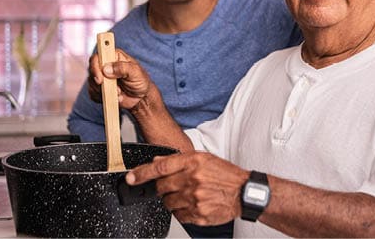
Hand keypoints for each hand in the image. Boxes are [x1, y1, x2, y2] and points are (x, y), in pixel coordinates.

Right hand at [86, 49, 153, 110]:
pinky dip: (102, 98)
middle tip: (114, 89)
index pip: (97, 57)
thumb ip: (122, 68)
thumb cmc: (140, 81)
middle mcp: (105, 66)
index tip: (100, 80)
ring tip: (120, 94)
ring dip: (104, 91)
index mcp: (113, 56)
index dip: (95, 67)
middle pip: (91, 71)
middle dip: (100, 83)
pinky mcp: (100, 89)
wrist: (141, 97)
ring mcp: (101, 77)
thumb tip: (106, 69)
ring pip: (92, 83)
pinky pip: (93, 94)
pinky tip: (115, 98)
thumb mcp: (135, 72)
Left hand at [125, 152, 248, 225]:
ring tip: (188, 195)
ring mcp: (195, 198)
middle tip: (174, 187)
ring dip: (173, 200)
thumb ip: (179, 160)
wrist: (244, 192)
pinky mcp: (198, 214)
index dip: (141, 173)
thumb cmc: (225, 174)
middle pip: (161, 187)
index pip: (159, 167)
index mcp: (193, 162)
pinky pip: (179, 216)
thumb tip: (157, 162)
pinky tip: (194, 205)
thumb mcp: (204, 159)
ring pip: (168, 203)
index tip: (130, 178)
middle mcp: (192, 180)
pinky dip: (182, 211)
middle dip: (163, 188)